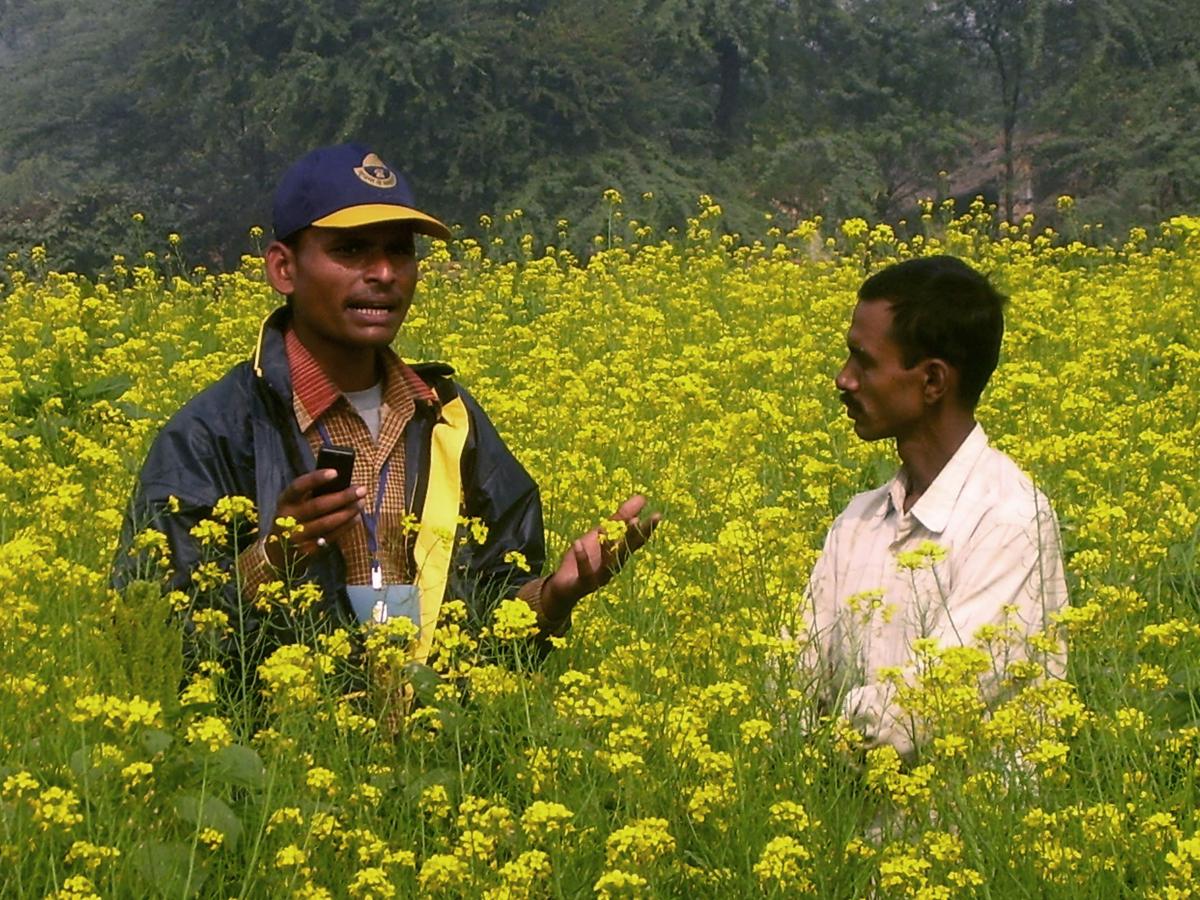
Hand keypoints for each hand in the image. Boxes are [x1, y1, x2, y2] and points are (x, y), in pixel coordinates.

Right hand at [263, 469, 365, 569]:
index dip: (316, 479)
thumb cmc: (294, 516)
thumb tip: (341, 481)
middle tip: (361, 490)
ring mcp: (298, 536)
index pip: (298, 487)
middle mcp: (289, 518)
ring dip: (347, 512)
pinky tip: (356, 517)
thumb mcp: (295, 502)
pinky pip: (331, 536)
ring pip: (327, 523)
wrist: (278, 550)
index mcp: (285, 500)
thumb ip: (311, 492)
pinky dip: (346, 526)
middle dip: (342, 497)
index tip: (335, 472)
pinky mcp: (308, 550)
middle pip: (318, 506)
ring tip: (361, 502)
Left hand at [542, 494, 660, 621]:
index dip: (647, 529)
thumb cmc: (586, 558)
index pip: (636, 541)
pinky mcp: (582, 584)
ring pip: (607, 564)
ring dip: (606, 547)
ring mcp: (599, 577)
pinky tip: (577, 543)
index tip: (657, 515)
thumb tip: (643, 498)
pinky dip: (582, 558)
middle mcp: (613, 567)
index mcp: (619, 554)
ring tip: (602, 528)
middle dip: (633, 537)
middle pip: (625, 551)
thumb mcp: (601, 534)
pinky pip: (585, 573)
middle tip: (638, 520)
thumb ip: (620, 518)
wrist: (564, 587)